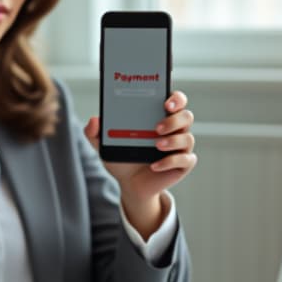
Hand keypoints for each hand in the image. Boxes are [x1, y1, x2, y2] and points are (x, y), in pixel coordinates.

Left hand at [83, 91, 196, 236]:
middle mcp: (174, 129)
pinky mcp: (183, 164)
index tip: (165, 102)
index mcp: (159, 116)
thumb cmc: (122, 157)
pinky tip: (155, 165)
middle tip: (157, 127)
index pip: (175, 100)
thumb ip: (95, 132)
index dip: (175, 98)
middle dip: (174, 119)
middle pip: (186, 116)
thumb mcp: (105, 144)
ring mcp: (180, 147)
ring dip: (173, 140)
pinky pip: (186, 160)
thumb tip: (93, 121)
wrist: (129, 184)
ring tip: (156, 144)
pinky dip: (170, 161)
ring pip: (188, 137)